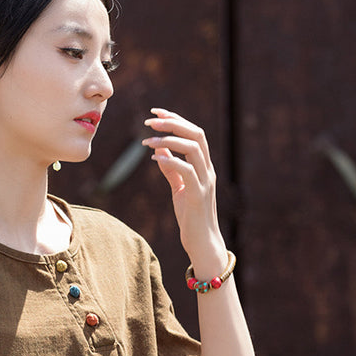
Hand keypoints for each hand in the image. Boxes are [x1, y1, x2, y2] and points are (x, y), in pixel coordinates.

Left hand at [142, 109, 225, 272]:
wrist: (202, 242)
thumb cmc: (191, 216)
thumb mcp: (179, 188)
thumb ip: (171, 168)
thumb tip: (159, 148)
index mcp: (204, 166)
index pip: (194, 133)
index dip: (176, 119)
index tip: (156, 112)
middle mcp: (208, 170)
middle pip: (197, 135)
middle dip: (174, 123)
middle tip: (150, 120)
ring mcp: (205, 182)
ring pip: (194, 149)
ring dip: (170, 140)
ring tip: (148, 140)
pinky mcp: (198, 195)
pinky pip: (188, 172)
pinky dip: (172, 161)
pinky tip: (155, 158)